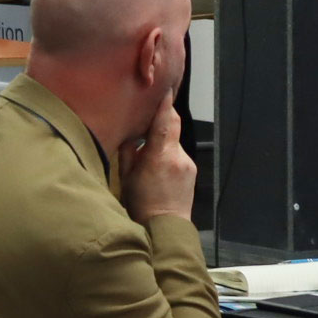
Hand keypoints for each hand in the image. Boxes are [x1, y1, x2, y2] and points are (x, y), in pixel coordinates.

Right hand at [121, 95, 196, 224]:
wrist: (165, 228)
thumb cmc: (142, 205)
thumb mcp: (126, 177)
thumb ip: (128, 151)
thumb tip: (131, 134)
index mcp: (159, 156)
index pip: (165, 122)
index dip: (164, 104)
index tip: (165, 89)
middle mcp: (177, 156)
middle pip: (172, 127)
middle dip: (162, 120)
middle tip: (149, 117)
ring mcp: (187, 163)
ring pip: (174, 142)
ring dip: (163, 143)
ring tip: (149, 158)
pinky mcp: (191, 170)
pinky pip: (178, 155)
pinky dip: (169, 155)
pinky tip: (159, 170)